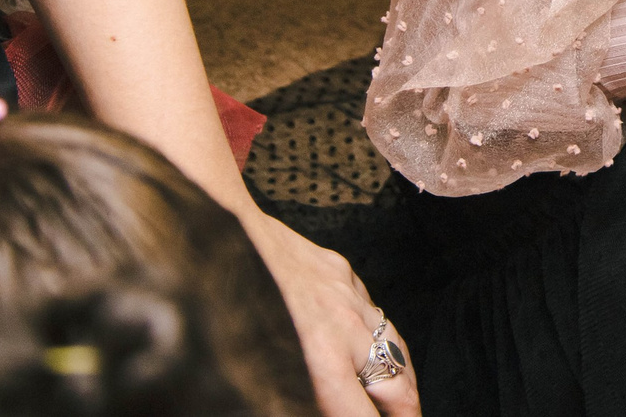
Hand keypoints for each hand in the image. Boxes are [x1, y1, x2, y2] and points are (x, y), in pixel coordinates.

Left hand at [239, 211, 418, 416]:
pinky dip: (379, 334)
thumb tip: (309, 402)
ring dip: (403, 378)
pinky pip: (372, 309)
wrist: (218, 228)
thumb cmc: (219, 305)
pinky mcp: (339, 270)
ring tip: (405, 400)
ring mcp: (346, 295)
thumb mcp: (252, 371)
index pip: (360, 414)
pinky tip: (376, 345)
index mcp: (320, 359)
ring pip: (395, 345)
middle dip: (406, 412)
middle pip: (396, 383)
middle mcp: (343, 329)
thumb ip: (290, 396)